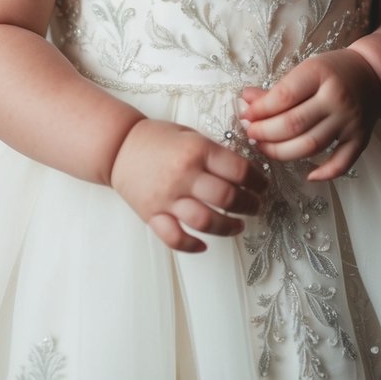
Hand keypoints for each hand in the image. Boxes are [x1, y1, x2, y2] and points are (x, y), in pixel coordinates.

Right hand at [110, 119, 266, 252]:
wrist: (118, 145)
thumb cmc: (157, 137)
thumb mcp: (190, 134)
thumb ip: (214, 152)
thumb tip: (244, 170)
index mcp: (197, 150)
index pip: (238, 170)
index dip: (257, 181)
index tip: (263, 186)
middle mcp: (184, 174)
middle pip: (227, 198)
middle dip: (249, 205)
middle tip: (256, 207)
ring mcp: (167, 197)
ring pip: (205, 222)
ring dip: (228, 227)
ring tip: (237, 225)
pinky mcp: (152, 214)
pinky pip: (174, 237)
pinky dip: (192, 245)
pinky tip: (204, 245)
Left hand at [239, 48, 380, 180]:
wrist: (372, 75)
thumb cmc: (332, 71)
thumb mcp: (305, 69)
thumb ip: (277, 88)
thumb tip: (246, 100)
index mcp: (320, 74)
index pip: (284, 96)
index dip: (260, 110)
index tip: (246, 116)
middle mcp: (337, 98)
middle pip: (294, 124)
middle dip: (265, 133)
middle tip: (250, 133)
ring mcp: (350, 121)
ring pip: (311, 146)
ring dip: (282, 152)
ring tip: (264, 148)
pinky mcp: (361, 139)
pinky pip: (342, 162)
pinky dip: (324, 173)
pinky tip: (306, 175)